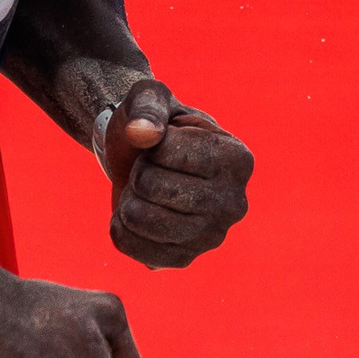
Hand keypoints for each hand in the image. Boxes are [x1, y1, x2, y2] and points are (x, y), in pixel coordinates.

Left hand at [100, 78, 252, 267]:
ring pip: (140, 219)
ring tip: (143, 190)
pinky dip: (121, 226)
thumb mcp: (150, 98)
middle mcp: (234, 204)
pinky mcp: (183, 259)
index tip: (162, 142)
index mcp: (238, 159)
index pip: (169, 152)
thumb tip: (142, 133)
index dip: (150, 143)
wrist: (144, 160)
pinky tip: (137, 213)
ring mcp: (211, 237)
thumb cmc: (154, 124)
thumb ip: (147, 106)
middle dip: (138, 171)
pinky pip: (131, 247)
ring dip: (128, 198)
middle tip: (149, 168)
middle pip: (154, 188)